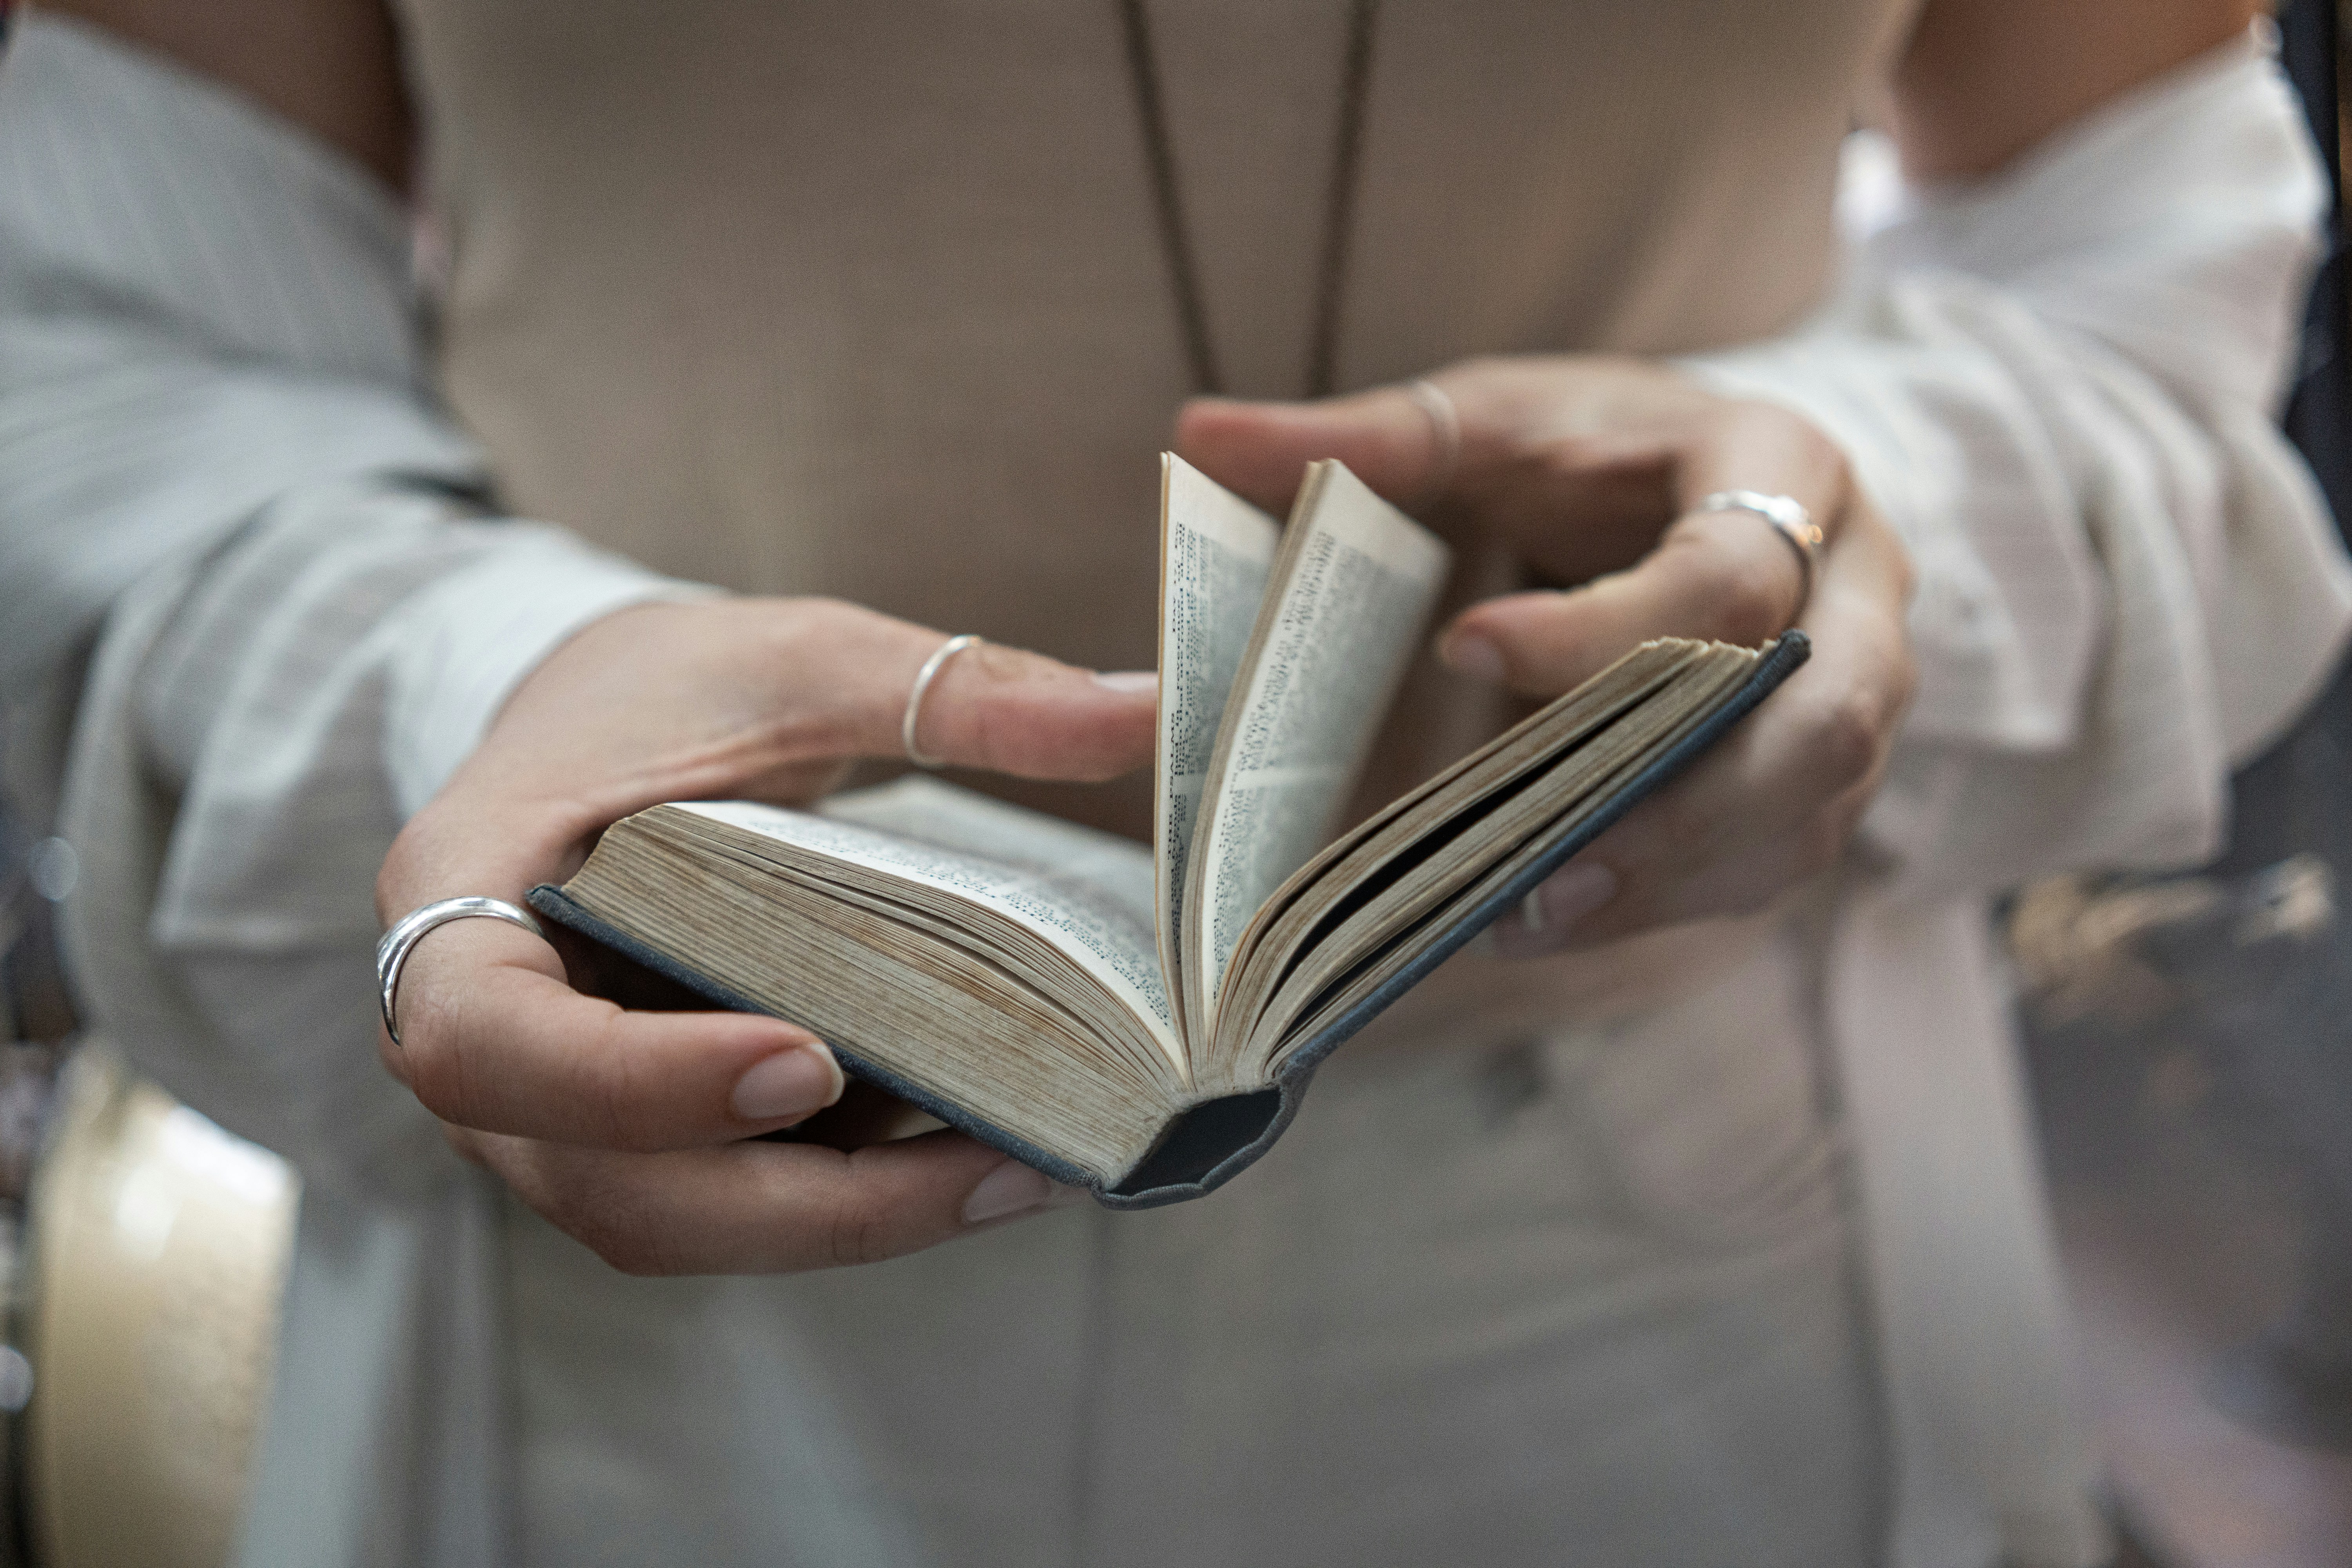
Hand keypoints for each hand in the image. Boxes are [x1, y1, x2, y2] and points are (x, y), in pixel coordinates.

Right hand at [376, 598, 1154, 1271]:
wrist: (602, 718)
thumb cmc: (673, 683)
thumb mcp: (800, 658)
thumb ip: (950, 686)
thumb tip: (1148, 712)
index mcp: (457, 903)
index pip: (490, 1042)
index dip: (635, 1083)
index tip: (804, 1062)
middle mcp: (481, 1040)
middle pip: (608, 1185)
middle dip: (806, 1203)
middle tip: (993, 1160)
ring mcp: (553, 1105)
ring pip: (675, 1219)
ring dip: (847, 1221)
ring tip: (1022, 1170)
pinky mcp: (633, 1131)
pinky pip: (723, 1197)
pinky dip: (845, 1197)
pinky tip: (979, 1158)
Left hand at [1176, 355, 1916, 951]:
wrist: (1704, 480)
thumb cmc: (1592, 451)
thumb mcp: (1494, 419)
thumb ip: (1369, 438)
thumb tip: (1202, 434)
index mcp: (1779, 469)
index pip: (1725, 573)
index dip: (1605, 630)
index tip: (1465, 646)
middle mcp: (1853, 589)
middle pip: (1820, 718)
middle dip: (1683, 804)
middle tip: (1539, 863)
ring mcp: (1855, 692)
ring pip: (1804, 810)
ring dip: (1673, 876)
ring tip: (1530, 917)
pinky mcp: (1819, 772)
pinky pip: (1774, 859)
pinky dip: (1670, 898)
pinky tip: (1561, 918)